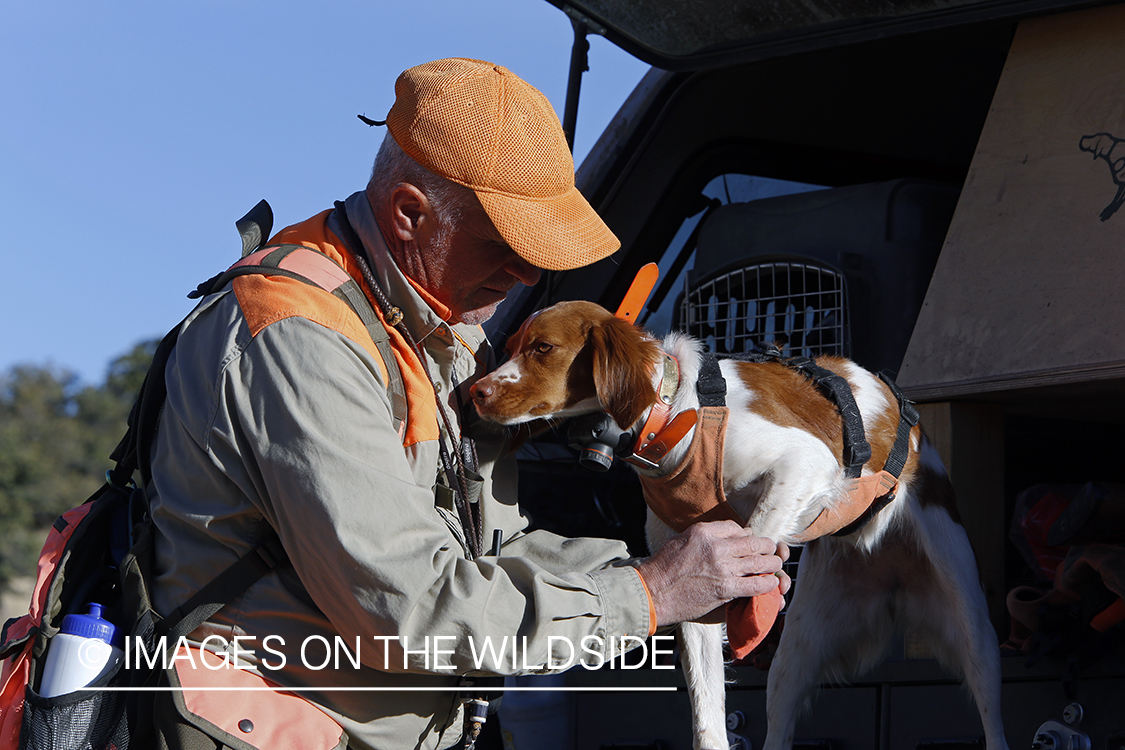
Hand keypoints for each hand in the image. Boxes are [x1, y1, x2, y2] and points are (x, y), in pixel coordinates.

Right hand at [636, 521, 787, 626]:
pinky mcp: (725, 589)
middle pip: (754, 543)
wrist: (653, 592)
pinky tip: (771, 583)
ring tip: (775, 565)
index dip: (748, 535)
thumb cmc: (664, 566)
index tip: (750, 541)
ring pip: (759, 562)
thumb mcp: (682, 539)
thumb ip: (706, 534)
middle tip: (772, 551)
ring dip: (772, 564)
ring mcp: (722, 568)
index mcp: (704, 531)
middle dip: (767, 547)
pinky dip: (767, 583)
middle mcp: (716, 547)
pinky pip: (755, 584)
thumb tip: (731, 533)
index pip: (737, 528)